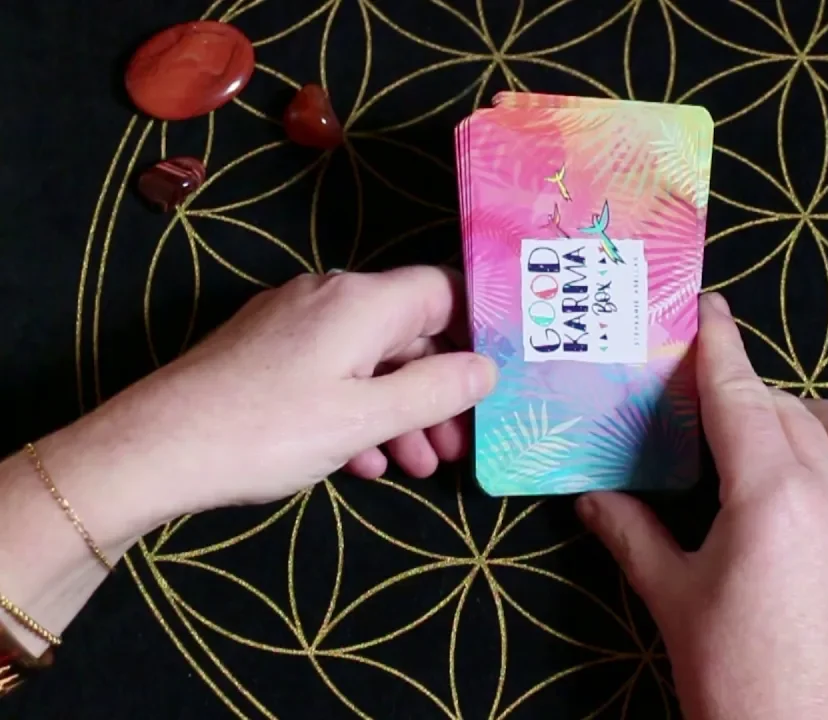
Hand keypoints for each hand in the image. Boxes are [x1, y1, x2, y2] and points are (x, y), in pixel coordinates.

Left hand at [66, 266, 496, 543]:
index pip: (443, 289)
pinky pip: (334, 373)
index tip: (500, 380)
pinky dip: (358, 412)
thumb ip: (436, 391)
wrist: (153, 450)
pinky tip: (363, 462)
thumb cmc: (268, 430)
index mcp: (362, 300)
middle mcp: (330, 297)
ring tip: (419, 467)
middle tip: (459, 447)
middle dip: (440, 389)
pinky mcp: (267, 353)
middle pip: (409, 331)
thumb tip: (488, 369)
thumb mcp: (365, 418)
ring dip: (401, 411)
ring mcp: (294, 324)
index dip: (478, 329)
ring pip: (371, 359)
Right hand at [575, 294, 827, 719]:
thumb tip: (588, 496)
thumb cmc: (729, 674)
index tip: (709, 308)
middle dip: (749, 390)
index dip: (721, 346)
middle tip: (710, 402)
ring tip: (778, 436)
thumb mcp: (671, 597)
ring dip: (815, 417)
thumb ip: (631, 532)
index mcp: (770, 492)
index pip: (741, 396)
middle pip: (788, 408)